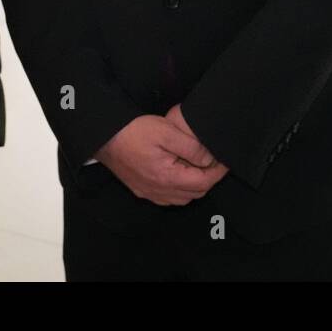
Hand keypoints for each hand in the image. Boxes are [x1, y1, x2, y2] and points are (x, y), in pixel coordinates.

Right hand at [96, 115, 226, 206]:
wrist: (105, 137)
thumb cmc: (134, 132)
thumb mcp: (167, 132)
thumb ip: (192, 148)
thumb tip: (210, 159)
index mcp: (167, 178)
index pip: (203, 183)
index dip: (218, 172)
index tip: (226, 161)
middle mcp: (159, 191)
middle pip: (194, 193)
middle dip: (209, 179)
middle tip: (216, 162)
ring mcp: (149, 193)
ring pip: (182, 198)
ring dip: (195, 185)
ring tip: (201, 166)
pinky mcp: (142, 189)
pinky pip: (168, 197)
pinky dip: (181, 189)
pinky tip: (181, 174)